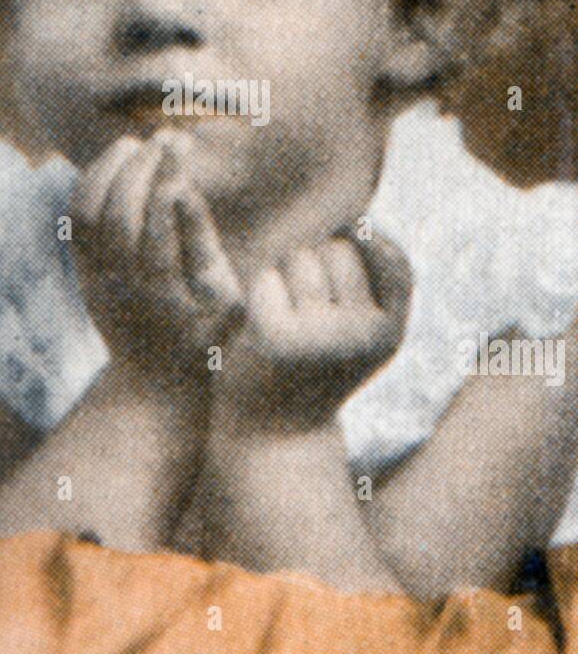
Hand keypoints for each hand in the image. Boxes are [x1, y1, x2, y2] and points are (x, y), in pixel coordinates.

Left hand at [70, 131, 244, 376]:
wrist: (154, 379)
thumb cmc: (203, 333)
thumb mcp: (224, 299)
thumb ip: (204, 244)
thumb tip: (183, 191)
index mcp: (165, 294)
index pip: (158, 229)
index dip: (165, 184)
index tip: (178, 145)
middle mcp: (123, 286)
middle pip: (118, 217)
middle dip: (139, 170)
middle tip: (163, 137)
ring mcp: (97, 280)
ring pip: (89, 216)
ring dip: (107, 173)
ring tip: (133, 144)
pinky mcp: (83, 273)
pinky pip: (75, 222)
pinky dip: (87, 187)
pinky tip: (112, 164)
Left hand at [223, 231, 411, 424]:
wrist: (274, 434)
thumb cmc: (321, 369)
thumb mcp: (369, 332)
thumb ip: (383, 279)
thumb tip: (360, 219)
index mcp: (391, 335)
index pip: (393, 261)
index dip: (371, 243)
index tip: (349, 245)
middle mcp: (362, 335)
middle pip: (340, 249)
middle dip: (317, 260)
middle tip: (305, 311)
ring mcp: (319, 335)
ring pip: (302, 256)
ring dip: (286, 272)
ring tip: (284, 318)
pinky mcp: (275, 336)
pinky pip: (268, 278)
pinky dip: (260, 292)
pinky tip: (259, 328)